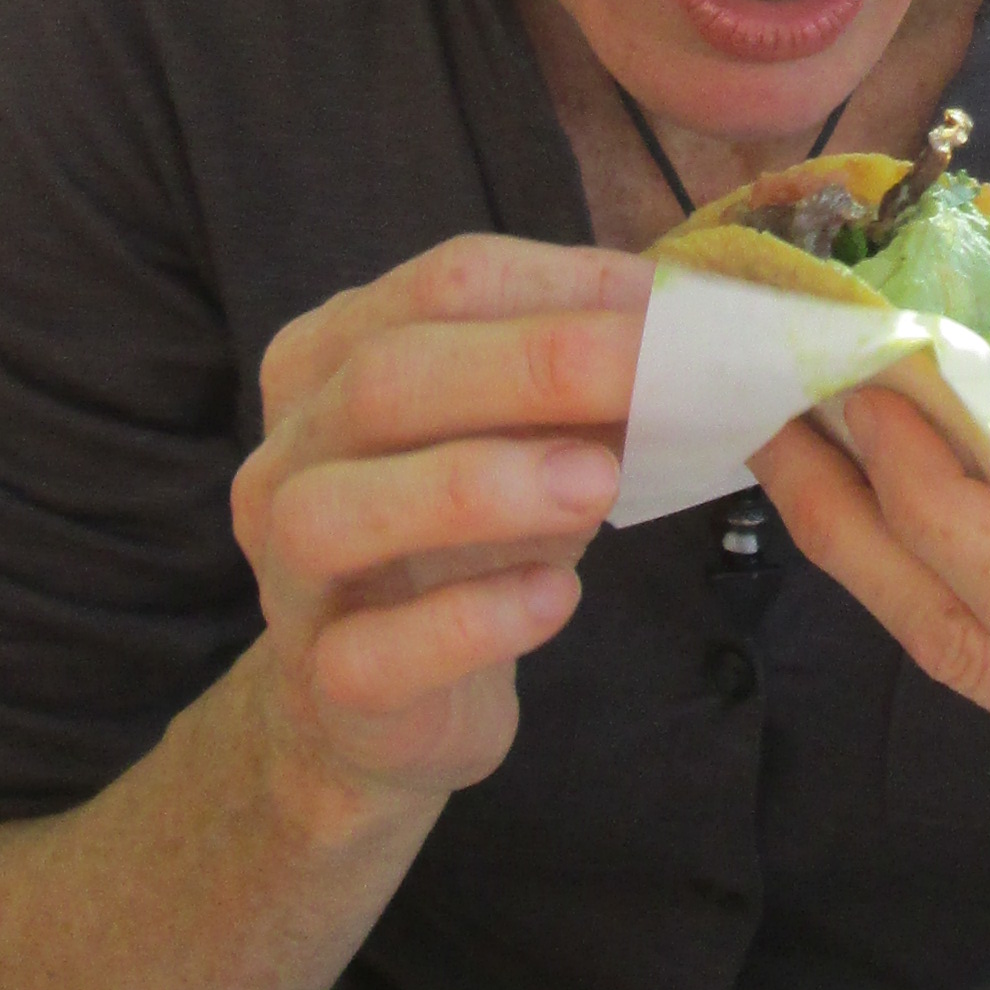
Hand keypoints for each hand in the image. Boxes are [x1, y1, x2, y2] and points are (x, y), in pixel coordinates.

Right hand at [232, 234, 648, 829]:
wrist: (384, 705)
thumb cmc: (463, 542)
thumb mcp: (524, 439)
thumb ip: (587, 381)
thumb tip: (702, 324)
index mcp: (332, 359)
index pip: (443, 284)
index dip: (570, 287)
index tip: (683, 313)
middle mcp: (287, 454)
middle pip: (384, 377)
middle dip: (536, 365)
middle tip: (665, 377)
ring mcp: (287, 576)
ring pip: (333, 512)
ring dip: (474, 486)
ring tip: (598, 483)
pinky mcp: (324, 686)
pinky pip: (369, 654)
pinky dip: (467, 623)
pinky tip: (554, 598)